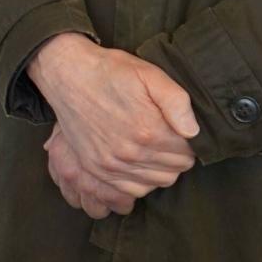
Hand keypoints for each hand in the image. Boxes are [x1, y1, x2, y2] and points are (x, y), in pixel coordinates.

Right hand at [27, 33, 198, 210]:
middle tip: (168, 139)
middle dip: (177, 156)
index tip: (178, 130)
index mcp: (149, 130)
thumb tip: (194, 132)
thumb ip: (177, 101)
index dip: (189, 142)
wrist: (68, 74)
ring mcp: (111, 164)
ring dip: (160, 169)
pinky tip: (139, 163)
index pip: (188, 153)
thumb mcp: (149, 74)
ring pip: (155, 183)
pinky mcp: (96, 168)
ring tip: (153, 150)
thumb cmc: (111, 71)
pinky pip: (131, 190)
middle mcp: (131, 153)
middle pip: (174, 171)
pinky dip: (141, 181)